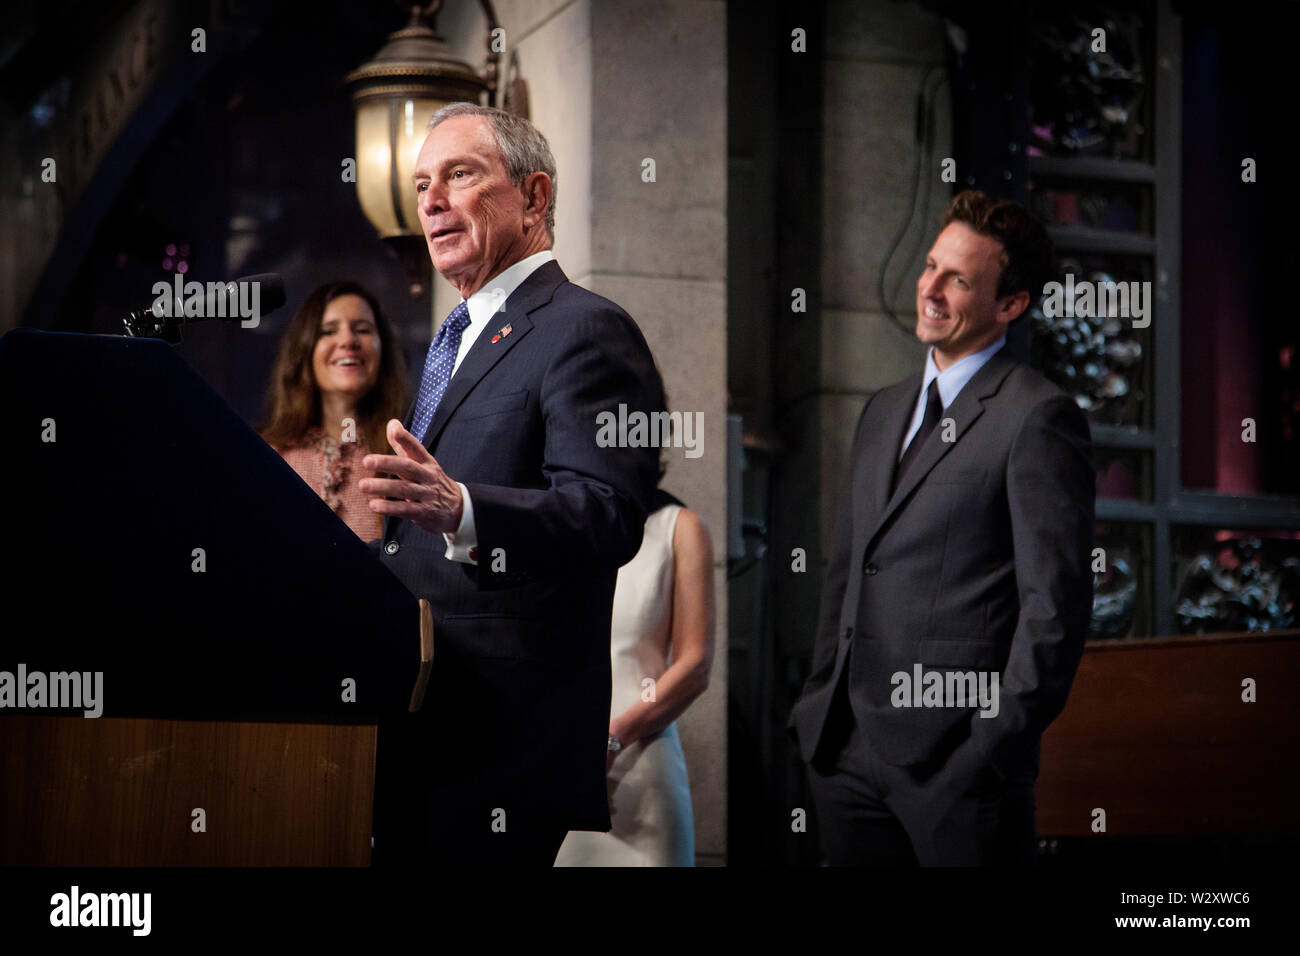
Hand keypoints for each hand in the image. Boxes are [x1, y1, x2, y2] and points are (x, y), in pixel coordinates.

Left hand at [359, 419, 463, 533]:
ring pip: (404, 489)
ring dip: (383, 487)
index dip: (405, 438)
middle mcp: (428, 476)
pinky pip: (405, 509)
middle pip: (408, 467)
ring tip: (363, 485)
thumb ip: (404, 445)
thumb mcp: (423, 462)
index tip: (394, 429)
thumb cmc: (431, 481)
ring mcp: (427, 495)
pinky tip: (374, 505)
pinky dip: (390, 508)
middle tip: (367, 461)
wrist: (457, 507)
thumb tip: (391, 423)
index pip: (416, 447)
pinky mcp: (424, 512)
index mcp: (427, 462)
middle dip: (387, 463)